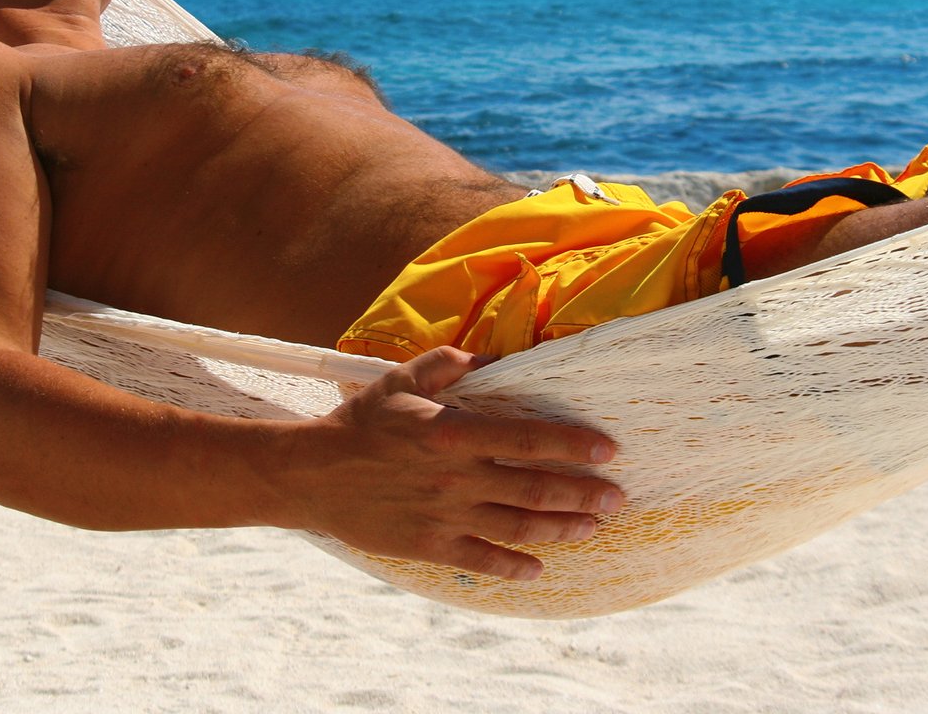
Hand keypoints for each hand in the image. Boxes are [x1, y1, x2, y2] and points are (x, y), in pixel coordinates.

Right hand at [278, 346, 623, 579]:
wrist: (310, 474)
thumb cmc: (360, 421)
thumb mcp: (403, 380)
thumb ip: (451, 366)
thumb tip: (495, 359)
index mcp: (453, 433)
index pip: (528, 440)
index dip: (573, 446)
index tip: (609, 451)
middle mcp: (457, 477)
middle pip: (536, 489)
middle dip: (584, 494)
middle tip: (617, 496)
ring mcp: (446, 515)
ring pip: (520, 527)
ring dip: (563, 528)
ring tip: (593, 526)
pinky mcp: (430, 544)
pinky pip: (483, 560)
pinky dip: (515, 567)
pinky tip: (539, 568)